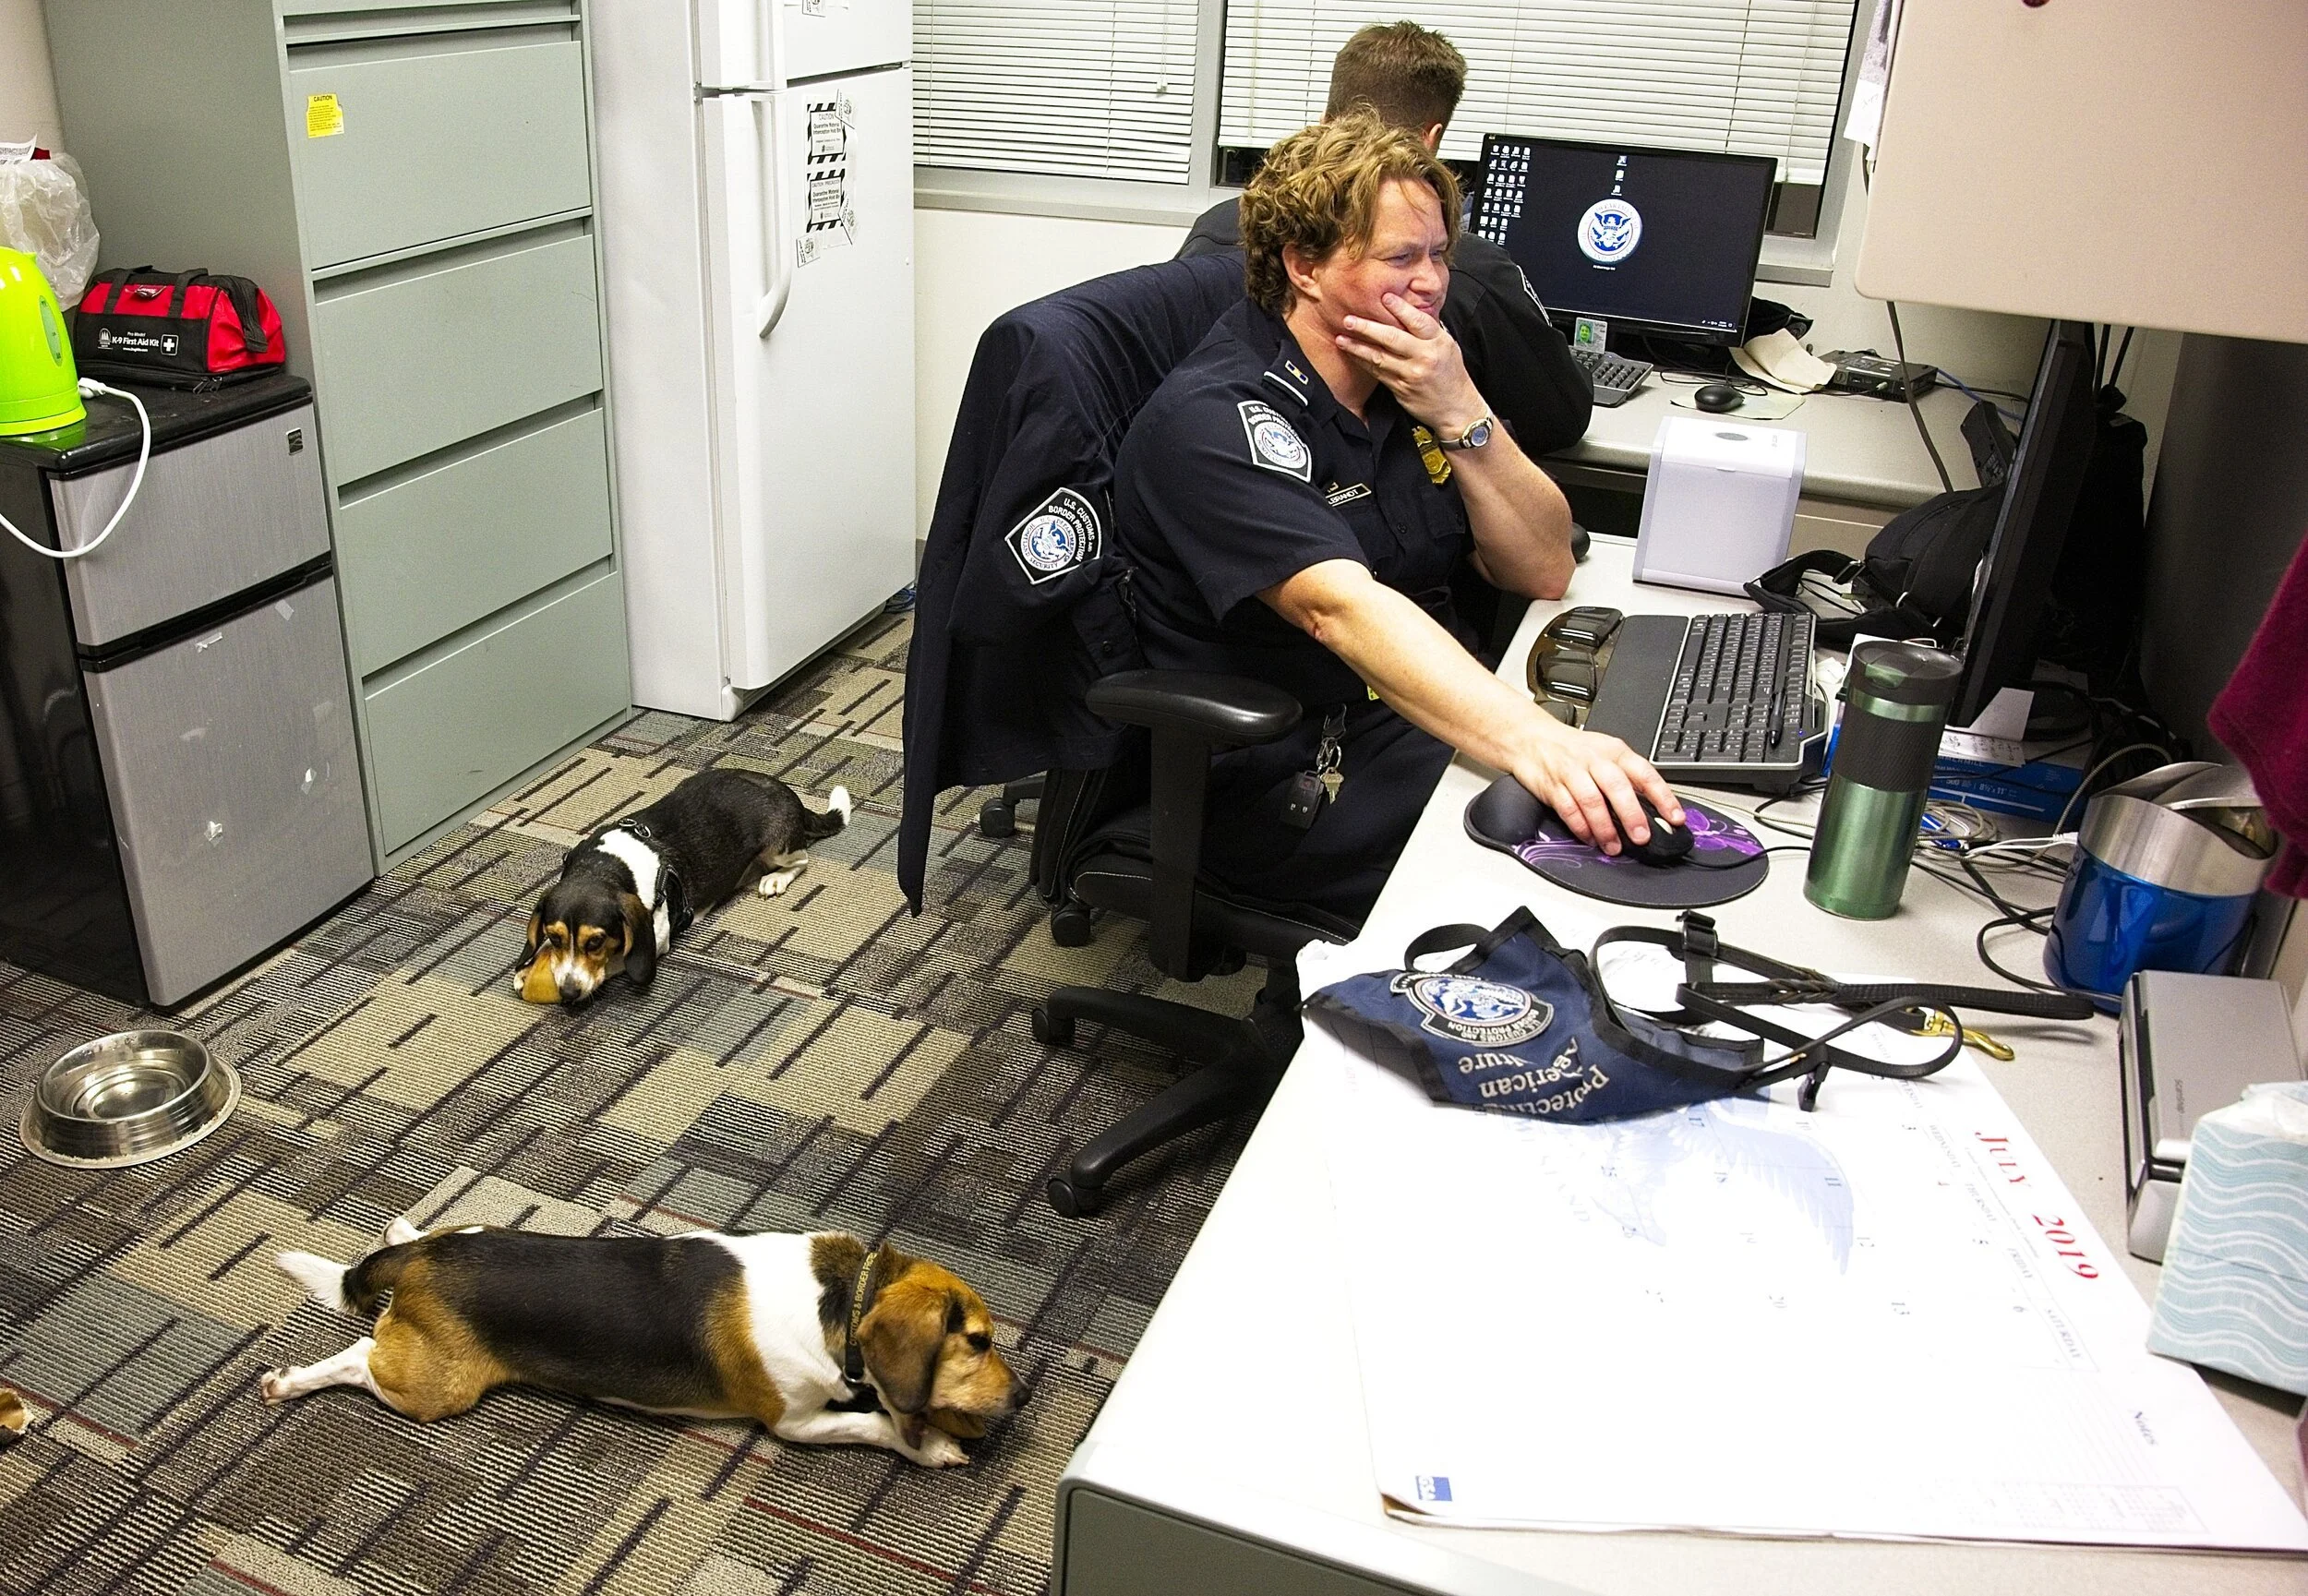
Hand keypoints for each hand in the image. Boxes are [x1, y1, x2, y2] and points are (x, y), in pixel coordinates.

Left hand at [1336, 293, 1486, 434]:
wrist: (1456, 409)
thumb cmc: (1451, 374)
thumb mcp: (1447, 346)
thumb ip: (1428, 331)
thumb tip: (1407, 310)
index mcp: (1438, 342)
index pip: (1417, 320)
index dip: (1400, 308)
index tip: (1384, 297)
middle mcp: (1425, 357)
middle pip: (1392, 338)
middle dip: (1367, 327)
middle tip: (1349, 319)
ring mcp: (1411, 374)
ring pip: (1379, 357)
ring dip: (1357, 347)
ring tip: (1342, 338)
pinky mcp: (1400, 389)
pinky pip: (1377, 373)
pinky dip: (1362, 362)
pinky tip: (1352, 354)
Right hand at [1513, 721, 1683, 853]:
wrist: (1531, 738)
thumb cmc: (1573, 749)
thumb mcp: (1605, 753)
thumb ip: (1627, 777)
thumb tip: (1653, 808)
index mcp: (1614, 752)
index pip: (1644, 773)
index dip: (1662, 796)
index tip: (1675, 817)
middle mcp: (1594, 760)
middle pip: (1617, 787)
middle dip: (1631, 815)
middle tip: (1641, 837)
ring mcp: (1572, 772)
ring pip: (1592, 801)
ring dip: (1604, 828)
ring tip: (1614, 846)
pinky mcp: (1552, 786)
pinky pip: (1568, 809)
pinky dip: (1580, 827)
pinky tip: (1590, 838)